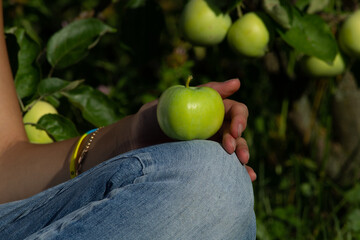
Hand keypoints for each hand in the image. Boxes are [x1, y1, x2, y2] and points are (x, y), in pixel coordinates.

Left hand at [131, 79, 255, 181]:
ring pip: (233, 151)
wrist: (135, 142)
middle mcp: (213, 128)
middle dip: (240, 141)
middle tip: (232, 149)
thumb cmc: (153, 117)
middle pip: (236, 133)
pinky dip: (238, 173)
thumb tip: (237, 82)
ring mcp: (209, 147)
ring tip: (242, 164)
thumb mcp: (174, 99)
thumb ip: (204, 90)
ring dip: (242, 156)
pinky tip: (248, 178)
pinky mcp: (204, 164)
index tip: (235, 129)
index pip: (234, 111)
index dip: (239, 118)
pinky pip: (223, 168)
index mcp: (210, 110)